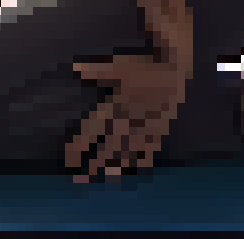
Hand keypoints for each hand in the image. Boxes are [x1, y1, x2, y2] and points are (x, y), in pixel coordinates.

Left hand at [67, 52, 191, 182]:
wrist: (174, 71)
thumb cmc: (144, 68)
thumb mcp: (118, 66)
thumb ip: (95, 70)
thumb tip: (76, 66)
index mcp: (115, 108)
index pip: (92, 131)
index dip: (79, 146)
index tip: (69, 156)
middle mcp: (128, 122)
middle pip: (108, 149)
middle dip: (94, 164)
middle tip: (82, 177)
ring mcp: (144, 129)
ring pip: (128, 153)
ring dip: (116, 166)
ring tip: (107, 176)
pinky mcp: (158, 130)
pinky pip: (149, 150)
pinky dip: (142, 159)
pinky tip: (137, 166)